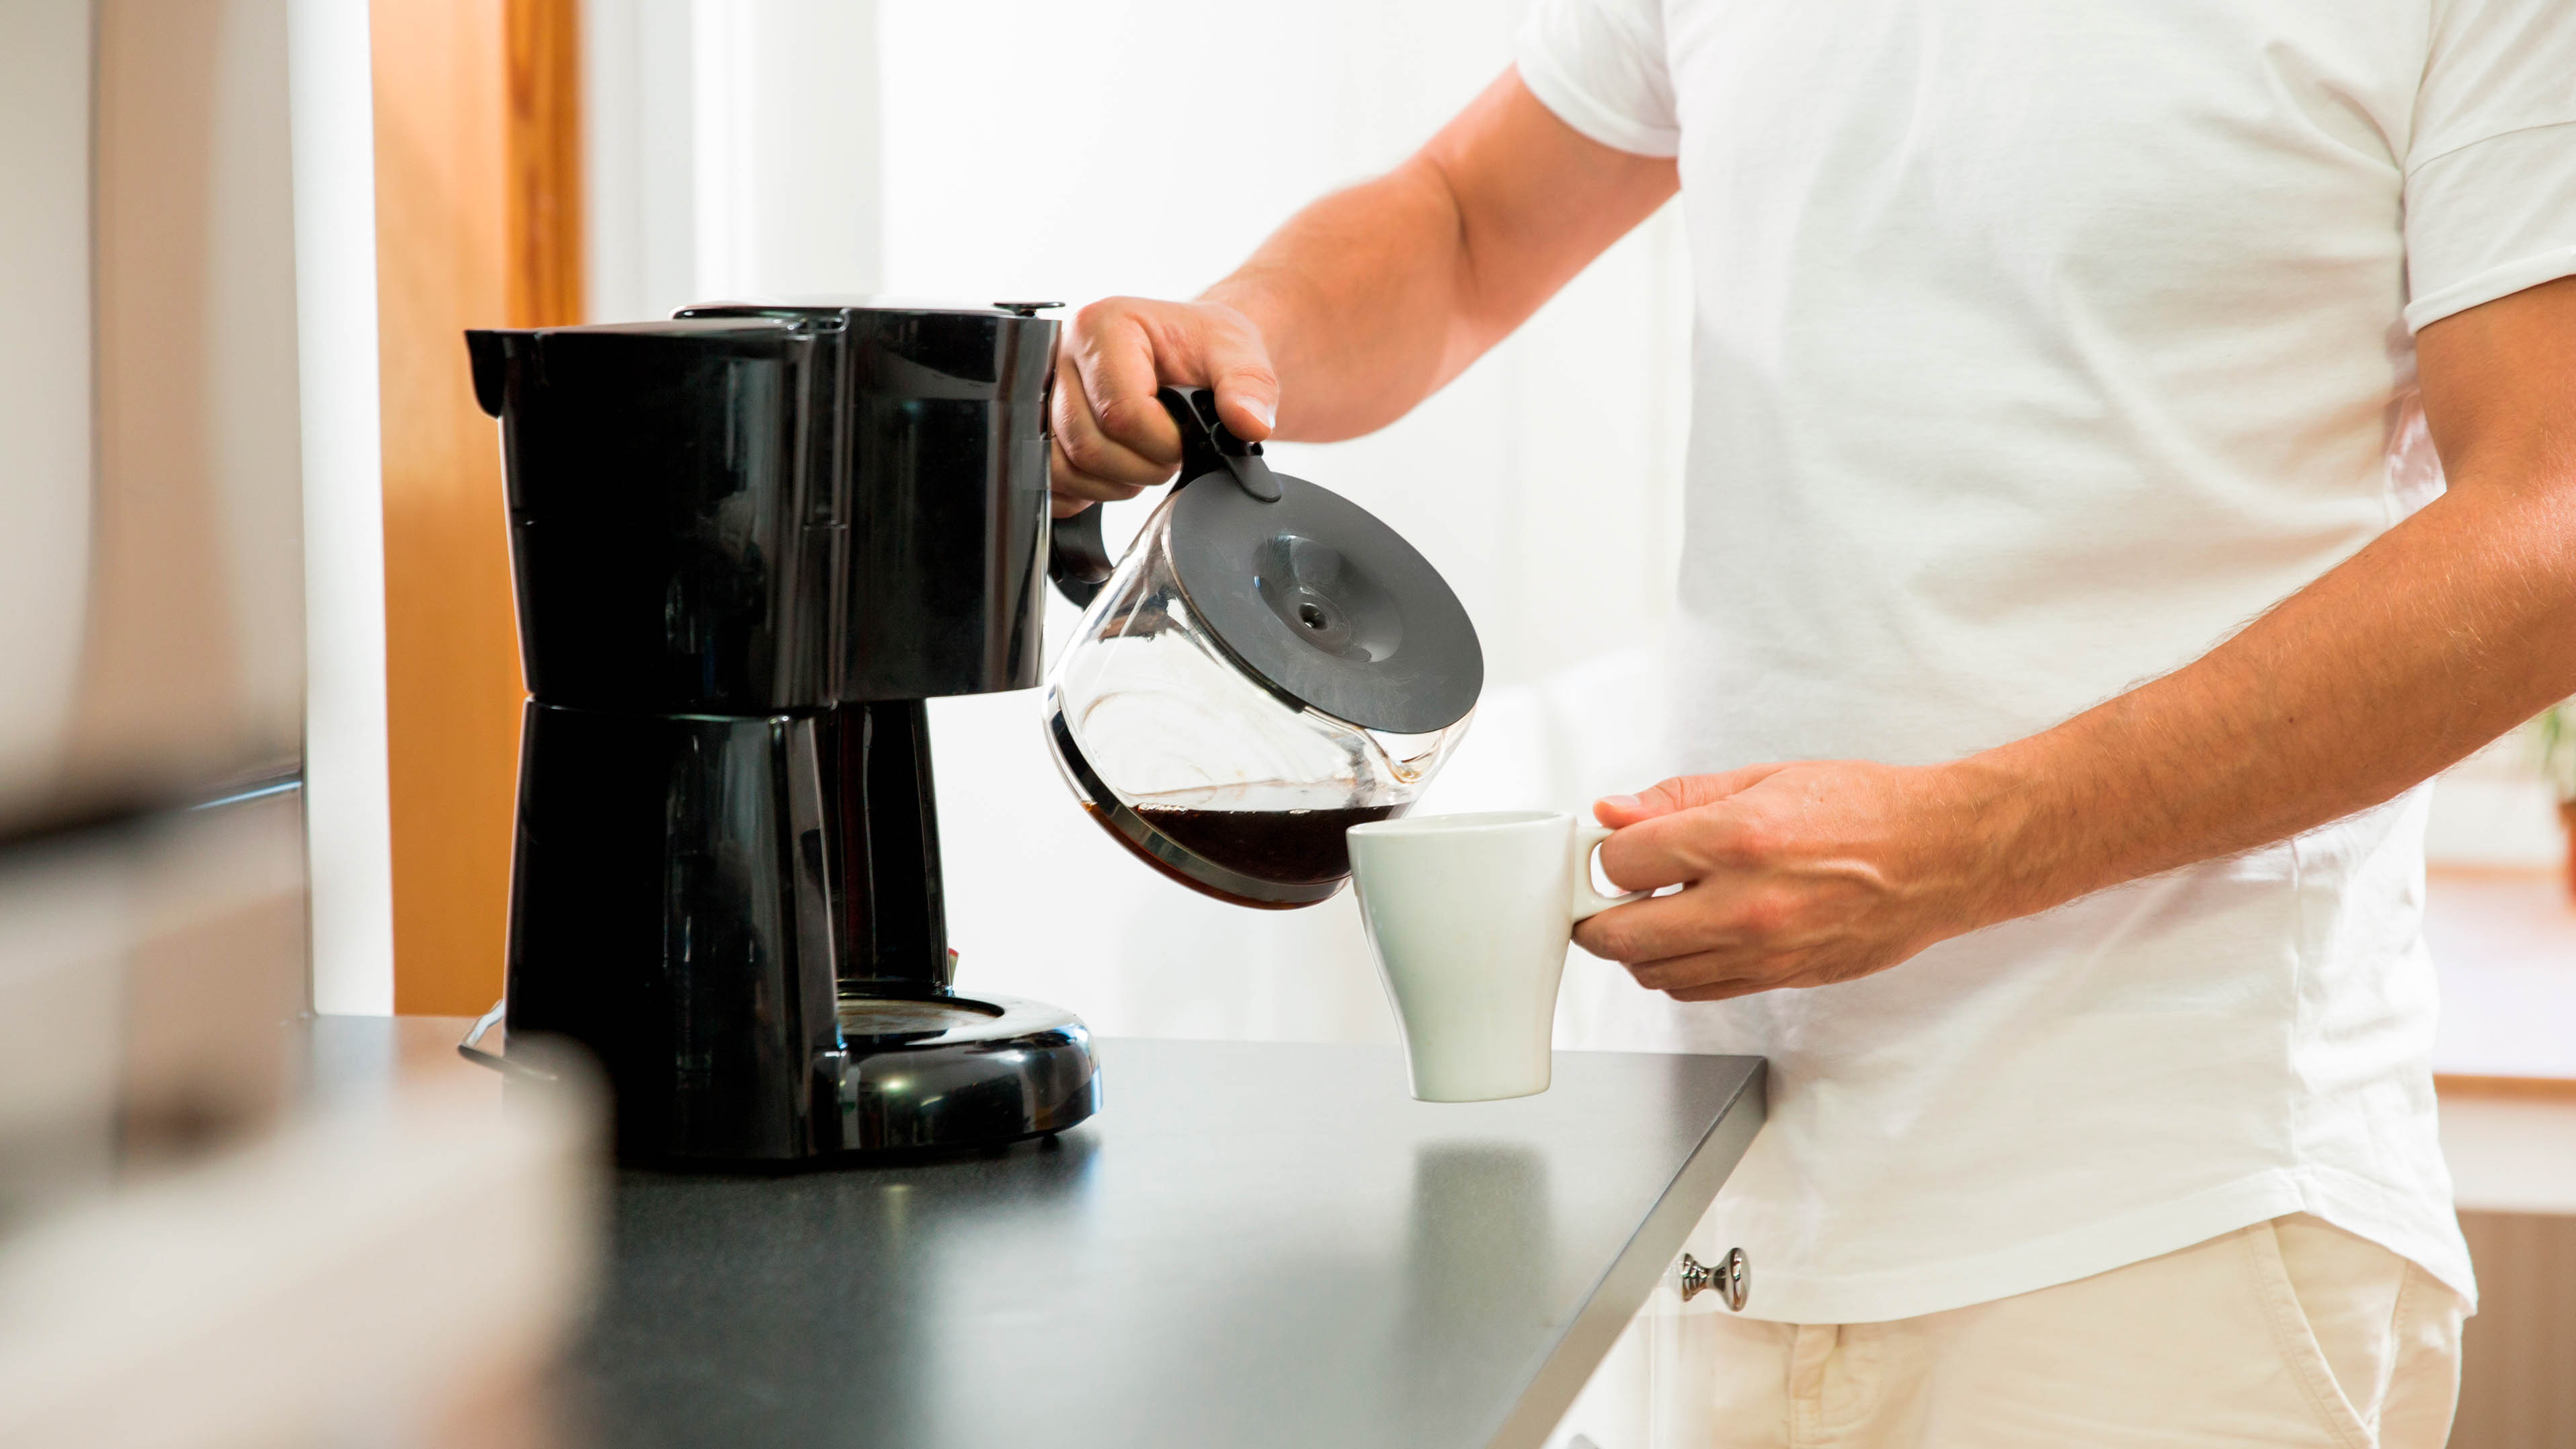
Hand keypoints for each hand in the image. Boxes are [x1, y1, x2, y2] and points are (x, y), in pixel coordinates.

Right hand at [1050, 296, 1280, 518]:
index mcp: (1102, 326)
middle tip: (1170, 453)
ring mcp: (1042, 394)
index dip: (1162, 443)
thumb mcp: (1237, 352)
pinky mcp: (1036, 428)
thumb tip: (1250, 424)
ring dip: (1113, 483)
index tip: (1186, 440)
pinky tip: (1116, 473)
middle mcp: (1059, 356)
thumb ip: (1248, 385)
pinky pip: (1048, 482)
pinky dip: (1085, 493)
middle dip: (1140, 467)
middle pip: (1087, 445)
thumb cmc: (1202, 347)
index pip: (1120, 412)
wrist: (1184, 353)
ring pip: (1063, 468)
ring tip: (1144, 459)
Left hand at [1569, 761, 2011, 1001]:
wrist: (1940, 857)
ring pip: (1654, 973)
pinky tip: (1688, 937)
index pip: (1622, 863)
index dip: (1606, 855)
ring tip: (1650, 913)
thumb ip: (1679, 798)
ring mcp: (1763, 952)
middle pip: (1622, 936)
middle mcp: (1746, 905)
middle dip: (1596, 916)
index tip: (1614, 848)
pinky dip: (1676, 970)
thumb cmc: (1865, 810)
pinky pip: (1698, 992)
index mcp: (1739, 839)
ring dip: (1635, 948)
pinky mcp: (1780, 979)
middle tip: (1601, 897)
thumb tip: (1613, 812)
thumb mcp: (1765, 778)